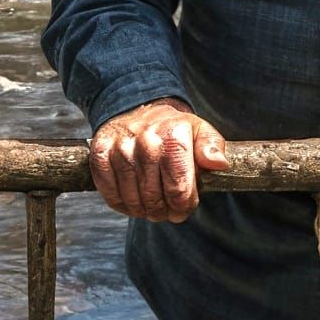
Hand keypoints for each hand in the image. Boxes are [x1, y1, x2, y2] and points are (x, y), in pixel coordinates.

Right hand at [89, 98, 228, 222]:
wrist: (138, 108)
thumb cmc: (172, 127)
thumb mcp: (198, 130)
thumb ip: (212, 147)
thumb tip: (219, 163)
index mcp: (173, 135)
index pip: (179, 190)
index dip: (183, 207)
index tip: (183, 208)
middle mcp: (146, 141)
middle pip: (155, 200)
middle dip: (164, 211)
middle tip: (167, 209)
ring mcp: (121, 149)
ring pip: (132, 201)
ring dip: (143, 210)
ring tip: (151, 205)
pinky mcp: (100, 155)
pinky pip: (110, 195)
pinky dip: (122, 204)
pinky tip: (132, 198)